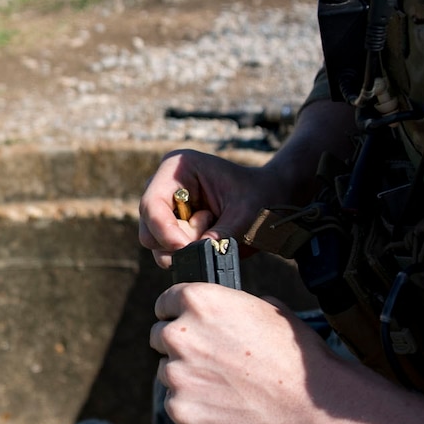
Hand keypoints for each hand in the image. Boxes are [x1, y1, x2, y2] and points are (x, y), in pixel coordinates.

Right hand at [138, 149, 295, 268]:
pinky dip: (188, 252)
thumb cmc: (262, 198)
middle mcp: (166, 184)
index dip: (165, 232)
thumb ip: (219, 235)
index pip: (152, 205)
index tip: (187, 250)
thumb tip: (193, 256)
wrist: (274, 200)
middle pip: (148, 227)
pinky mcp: (174, 223)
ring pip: (155, 242)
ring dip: (184, 248)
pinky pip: (168, 248)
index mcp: (179, 167)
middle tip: (208, 241)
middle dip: (175, 242)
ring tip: (215, 234)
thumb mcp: (245, 215)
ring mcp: (167, 205)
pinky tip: (211, 238)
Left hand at [149, 282, 331, 423]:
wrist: (312, 406)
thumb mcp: (267, 309)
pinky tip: (222, 406)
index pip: (165, 303)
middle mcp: (180, 333)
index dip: (178, 315)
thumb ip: (229, 306)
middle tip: (211, 360)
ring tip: (224, 386)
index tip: (188, 326)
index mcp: (199, 300)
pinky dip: (194, 407)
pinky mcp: (180, 409)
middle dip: (181, 347)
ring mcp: (177, 373)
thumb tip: (220, 311)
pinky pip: (176, 404)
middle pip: (160, 337)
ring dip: (187, 377)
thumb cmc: (295, 355)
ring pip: (167, 372)